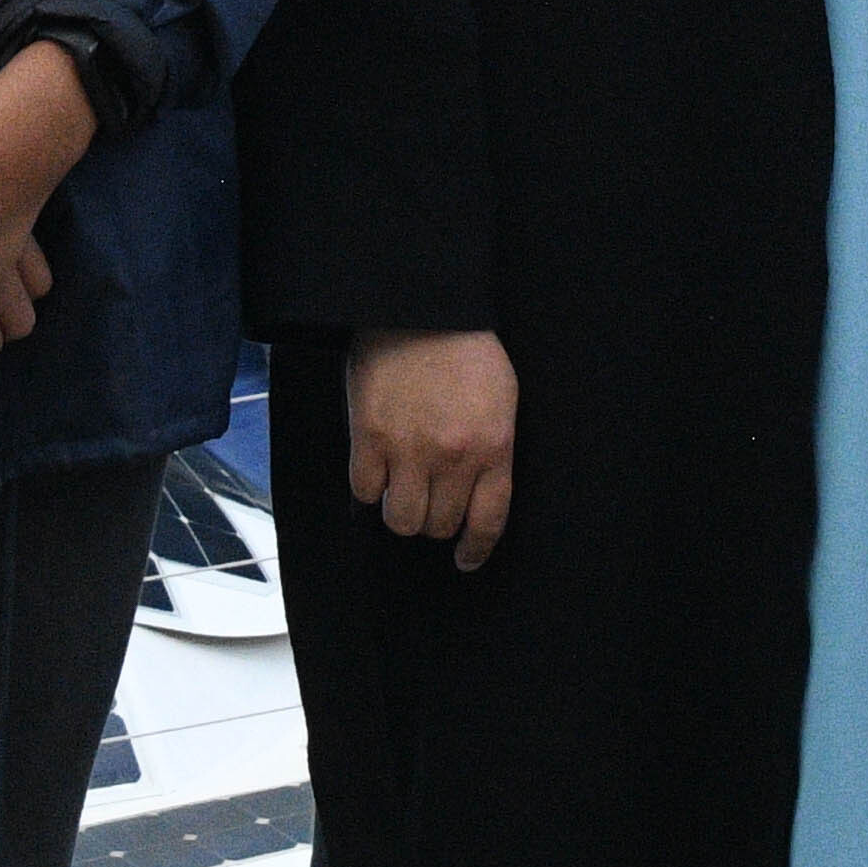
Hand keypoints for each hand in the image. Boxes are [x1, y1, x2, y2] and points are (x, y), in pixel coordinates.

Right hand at [348, 328, 521, 569]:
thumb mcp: (502, 398)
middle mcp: (453, 457)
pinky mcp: (369, 437)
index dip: (475, 549)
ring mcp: (409, 450)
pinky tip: (377, 471)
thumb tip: (480, 490)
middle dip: (436, 522)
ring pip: (402, 520)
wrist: (420, 307)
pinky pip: (365, 491)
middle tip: (430, 503)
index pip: (487, 520)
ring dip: (402, 512)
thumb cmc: (466, 348)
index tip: (466, 559)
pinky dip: (369, 488)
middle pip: (440, 525)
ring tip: (403, 491)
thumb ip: (494, 448)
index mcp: (493, 446)